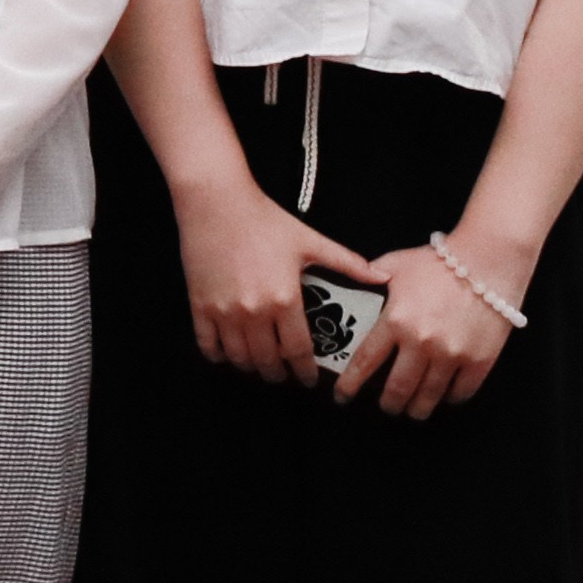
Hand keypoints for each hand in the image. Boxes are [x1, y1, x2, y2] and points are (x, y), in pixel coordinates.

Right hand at [167, 169, 378, 391]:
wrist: (216, 203)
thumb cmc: (263, 220)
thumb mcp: (309, 241)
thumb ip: (347, 263)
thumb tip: (382, 277)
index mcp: (284, 300)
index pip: (299, 351)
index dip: (306, 372)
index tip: (309, 379)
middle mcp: (254, 312)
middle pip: (268, 362)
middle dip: (279, 374)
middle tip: (285, 374)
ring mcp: (224, 312)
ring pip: (239, 358)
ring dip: (251, 367)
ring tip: (260, 364)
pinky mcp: (200, 306)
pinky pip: (208, 346)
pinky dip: (219, 356)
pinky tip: (228, 353)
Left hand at [335, 239, 519, 420]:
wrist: (489, 260)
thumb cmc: (440, 261)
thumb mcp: (395, 265)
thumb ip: (370, 279)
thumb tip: (350, 286)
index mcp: (395, 321)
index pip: (365, 362)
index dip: (350, 385)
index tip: (342, 397)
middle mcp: (421, 342)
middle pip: (398, 389)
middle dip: (389, 404)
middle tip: (386, 408)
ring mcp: (452, 354)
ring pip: (429, 396)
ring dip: (417, 408)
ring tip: (413, 411)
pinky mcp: (480, 359)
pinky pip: (462, 391)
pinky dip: (451, 399)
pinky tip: (445, 398)